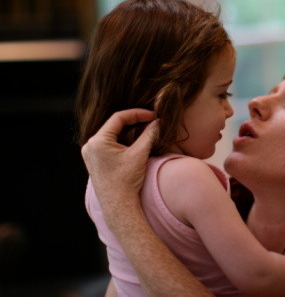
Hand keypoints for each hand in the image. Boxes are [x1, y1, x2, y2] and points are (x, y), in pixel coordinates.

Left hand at [81, 108, 157, 225]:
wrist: (118, 206)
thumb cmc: (127, 181)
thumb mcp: (140, 154)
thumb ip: (149, 134)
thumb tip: (159, 121)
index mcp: (97, 141)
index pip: (118, 118)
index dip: (137, 114)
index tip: (152, 115)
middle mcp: (90, 146)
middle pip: (114, 125)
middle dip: (133, 122)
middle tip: (150, 121)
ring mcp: (90, 154)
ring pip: (112, 134)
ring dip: (128, 131)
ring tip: (144, 130)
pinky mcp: (94, 162)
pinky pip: (109, 144)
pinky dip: (122, 141)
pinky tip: (134, 143)